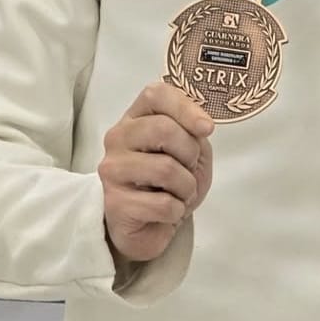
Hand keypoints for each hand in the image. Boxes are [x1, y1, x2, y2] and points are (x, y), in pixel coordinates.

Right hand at [99, 82, 214, 263]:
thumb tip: (201, 125)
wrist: (150, 226)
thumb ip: (193, 132)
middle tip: (188, 169)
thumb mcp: (190, 150)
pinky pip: (163, 204)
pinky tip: (167, 212)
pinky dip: (177, 211)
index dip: (185, 107)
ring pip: (165, 169)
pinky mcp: (114, 203)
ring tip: (179, 193)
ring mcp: (112, 170)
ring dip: (186, 187)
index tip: (206, 128)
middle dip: (189, 153)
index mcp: (136, 118)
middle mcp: (118, 138)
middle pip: (163, 129)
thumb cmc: (171, 182)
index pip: (156, 94)